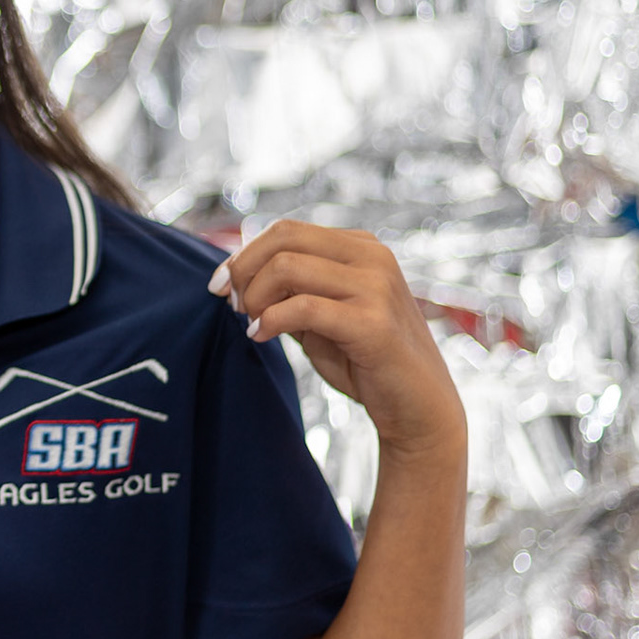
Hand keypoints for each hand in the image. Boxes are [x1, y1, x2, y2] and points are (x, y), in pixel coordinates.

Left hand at [209, 219, 462, 454]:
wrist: (417, 408)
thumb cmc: (364, 362)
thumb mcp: (319, 317)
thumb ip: (288, 291)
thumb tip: (236, 274)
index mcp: (361, 247)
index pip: (286, 230)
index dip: (244, 254)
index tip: (221, 286)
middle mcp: (373, 257)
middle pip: (283, 239)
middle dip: (243, 270)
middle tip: (232, 305)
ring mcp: (377, 287)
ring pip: (287, 267)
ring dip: (255, 297)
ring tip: (252, 324)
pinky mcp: (374, 323)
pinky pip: (303, 307)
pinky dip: (270, 321)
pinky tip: (261, 336)